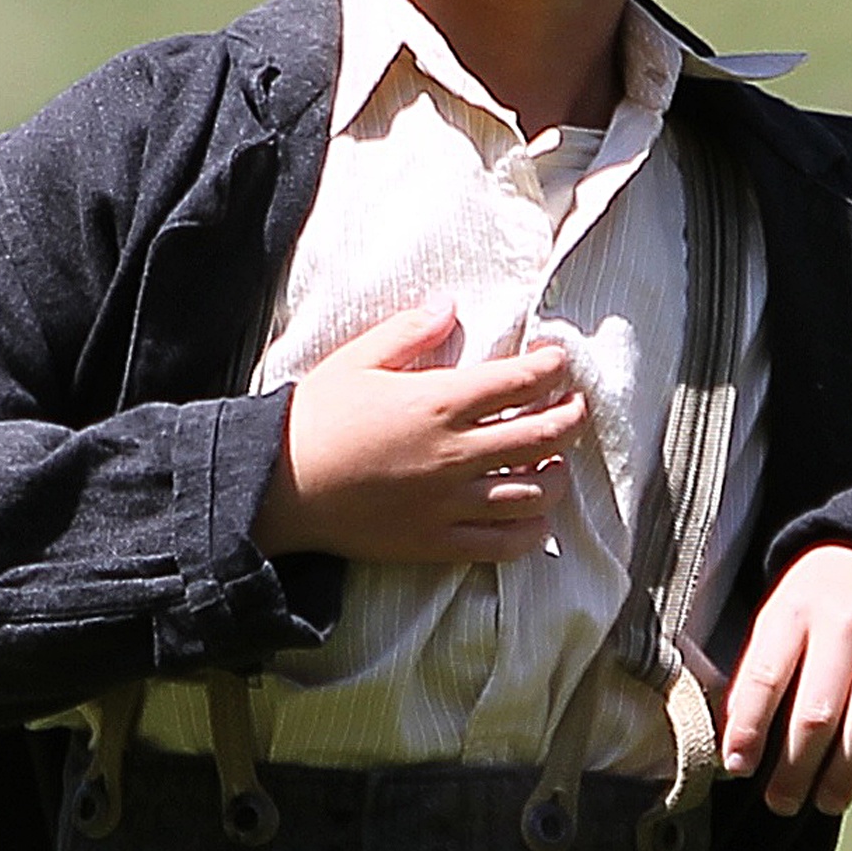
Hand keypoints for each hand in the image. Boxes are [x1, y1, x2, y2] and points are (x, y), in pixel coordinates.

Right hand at [251, 304, 589, 564]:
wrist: (277, 486)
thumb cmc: (314, 419)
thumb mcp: (357, 359)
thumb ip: (409, 331)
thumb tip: (448, 306)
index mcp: (438, 402)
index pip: (522, 382)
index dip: (552, 368)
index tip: (559, 362)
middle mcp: (453, 454)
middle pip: (542, 436)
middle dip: (571, 418)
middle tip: (574, 407)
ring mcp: (448, 503)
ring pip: (532, 493)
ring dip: (557, 475)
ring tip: (555, 463)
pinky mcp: (435, 542)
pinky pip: (502, 544)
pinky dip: (531, 533)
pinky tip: (537, 521)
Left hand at [719, 544, 851, 814]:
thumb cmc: (816, 603)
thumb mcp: (777, 619)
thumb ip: (759, 674)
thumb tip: (737, 748)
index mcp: (793, 613)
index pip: (765, 678)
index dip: (748, 728)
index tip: (738, 768)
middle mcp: (843, 623)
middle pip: (817, 711)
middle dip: (796, 768)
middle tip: (782, 803)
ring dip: (846, 772)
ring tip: (827, 803)